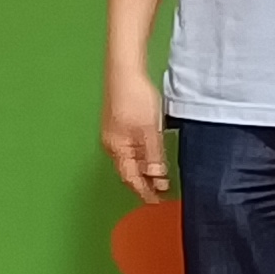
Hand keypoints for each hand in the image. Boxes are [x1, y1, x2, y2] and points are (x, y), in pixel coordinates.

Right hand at [101, 65, 170, 202]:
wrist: (124, 71)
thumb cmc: (134, 97)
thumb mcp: (149, 130)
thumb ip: (153, 156)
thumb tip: (156, 177)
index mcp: (117, 148)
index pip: (131, 178)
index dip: (144, 192)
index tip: (156, 202)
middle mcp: (113, 144)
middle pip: (129, 171)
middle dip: (144, 184)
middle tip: (161, 194)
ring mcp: (115, 134)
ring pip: (131, 160)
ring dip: (144, 171)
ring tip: (160, 179)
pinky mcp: (120, 125)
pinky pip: (131, 148)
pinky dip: (142, 157)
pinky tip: (152, 157)